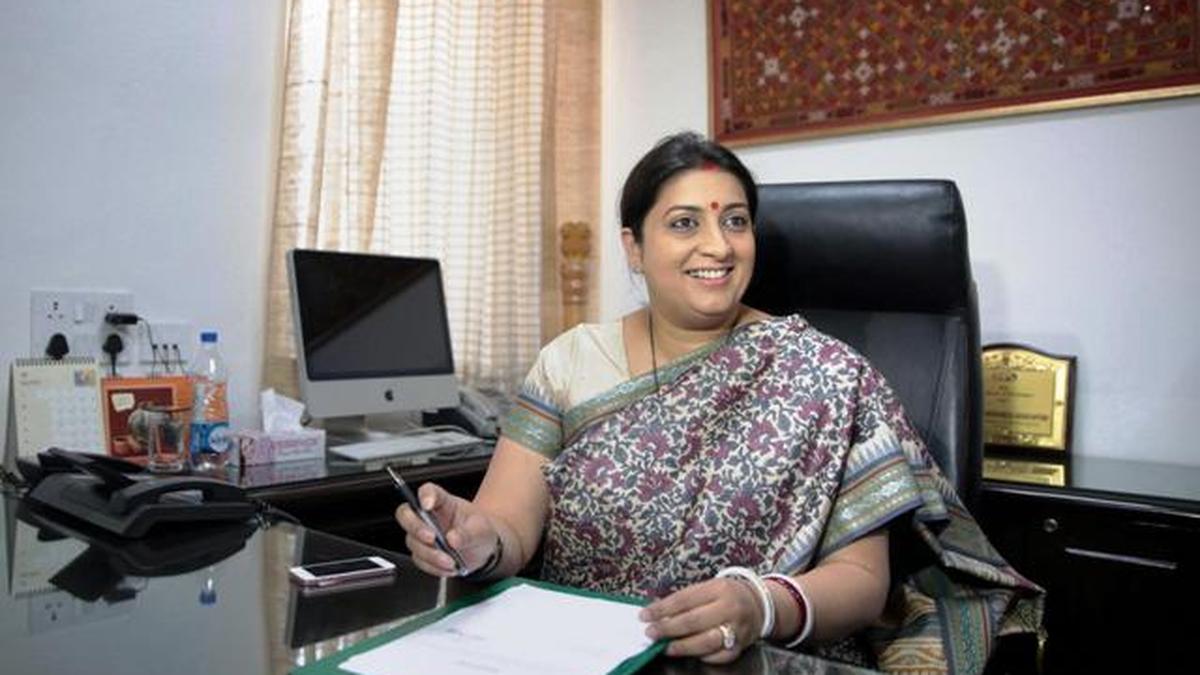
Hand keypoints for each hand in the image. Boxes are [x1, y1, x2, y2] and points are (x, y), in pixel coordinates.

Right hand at [393, 482, 498, 577]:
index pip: (427, 491)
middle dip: (416, 527)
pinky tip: (449, 567)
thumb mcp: (481, 529)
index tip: (428, 504)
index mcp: (442, 501)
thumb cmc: (479, 530)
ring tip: (449, 560)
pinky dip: (434, 566)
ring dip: (429, 553)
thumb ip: (468, 533)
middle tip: (432, 538)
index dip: (424, 496)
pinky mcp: (422, 554)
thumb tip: (452, 539)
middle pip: (406, 514)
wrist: (483, 549)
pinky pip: (420, 561)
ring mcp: (421, 536)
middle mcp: (427, 516)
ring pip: (412, 542)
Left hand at [639, 577, 763, 663]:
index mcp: (719, 588)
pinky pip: (718, 655)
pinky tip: (690, 653)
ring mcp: (737, 628)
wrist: (759, 605)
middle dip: (667, 628)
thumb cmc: (727, 595)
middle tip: (651, 632)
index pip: (684, 599)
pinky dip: (702, 656)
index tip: (645, 615)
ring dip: (682, 646)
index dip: (661, 608)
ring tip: (666, 646)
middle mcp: (729, 608)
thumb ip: (686, 600)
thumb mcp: (709, 587)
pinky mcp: (740, 646)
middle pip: (693, 621)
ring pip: (705, 641)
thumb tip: (658, 613)